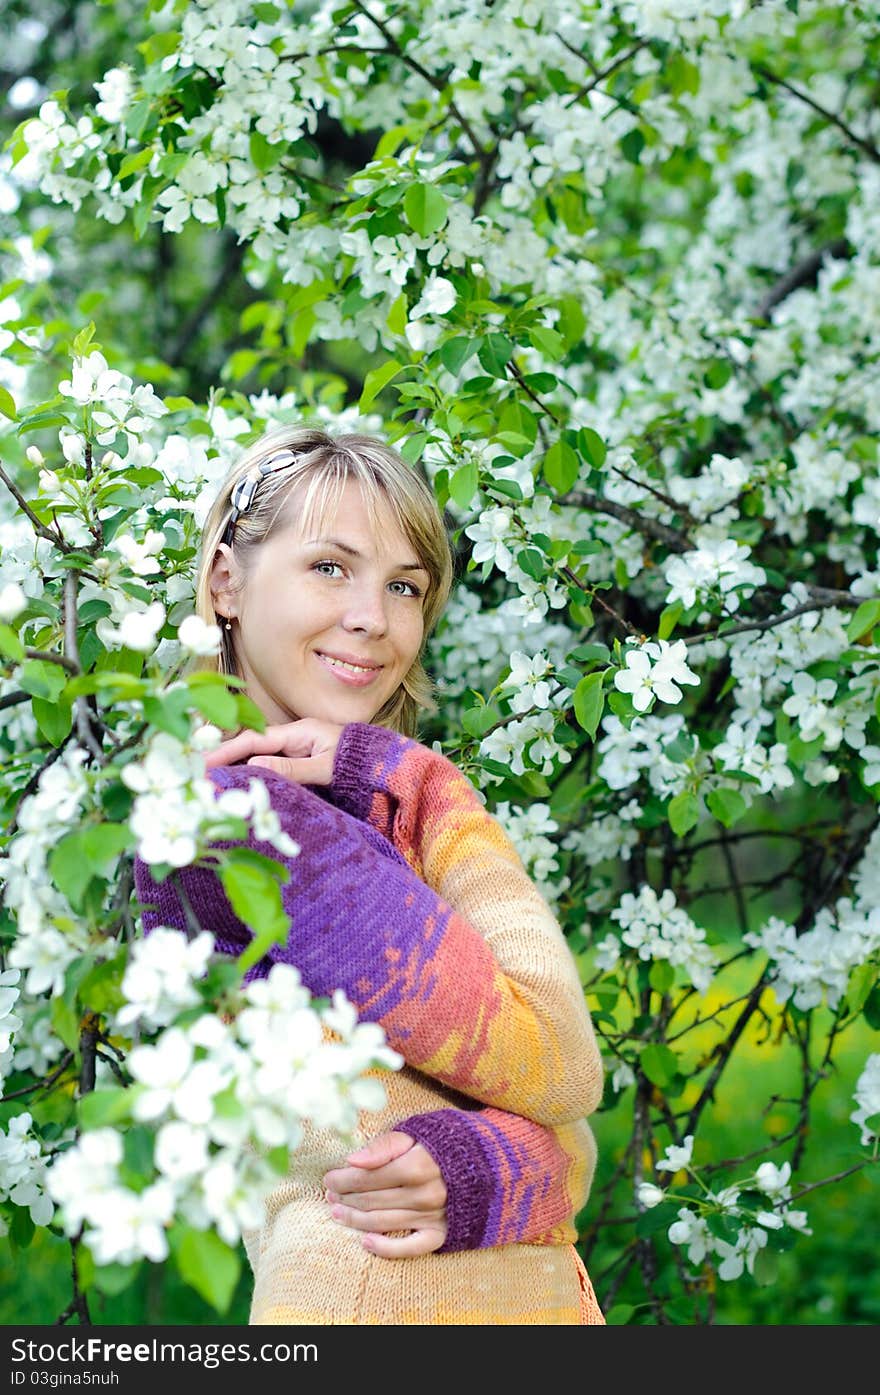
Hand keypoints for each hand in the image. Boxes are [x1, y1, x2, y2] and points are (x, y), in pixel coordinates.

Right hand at [203, 718, 345, 785]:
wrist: (384, 767)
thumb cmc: (359, 764)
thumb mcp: (326, 767)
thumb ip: (292, 768)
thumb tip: (254, 768)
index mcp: (299, 731)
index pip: (254, 739)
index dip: (226, 750)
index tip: (203, 762)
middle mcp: (294, 737)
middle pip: (251, 746)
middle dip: (224, 758)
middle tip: (196, 773)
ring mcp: (296, 750)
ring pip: (258, 757)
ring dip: (236, 768)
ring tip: (209, 781)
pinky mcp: (299, 763)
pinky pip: (270, 767)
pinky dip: (252, 775)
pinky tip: (238, 786)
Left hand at [323, 1130, 447, 1257]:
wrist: (486, 1163)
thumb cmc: (444, 1143)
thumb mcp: (416, 1132)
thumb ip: (385, 1145)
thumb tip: (352, 1160)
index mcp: (418, 1165)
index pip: (368, 1176)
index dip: (344, 1179)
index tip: (329, 1178)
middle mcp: (426, 1194)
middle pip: (372, 1200)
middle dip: (346, 1198)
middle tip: (330, 1196)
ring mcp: (434, 1216)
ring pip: (383, 1222)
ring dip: (355, 1220)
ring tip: (337, 1213)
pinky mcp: (441, 1233)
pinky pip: (409, 1247)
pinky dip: (385, 1248)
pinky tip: (365, 1242)